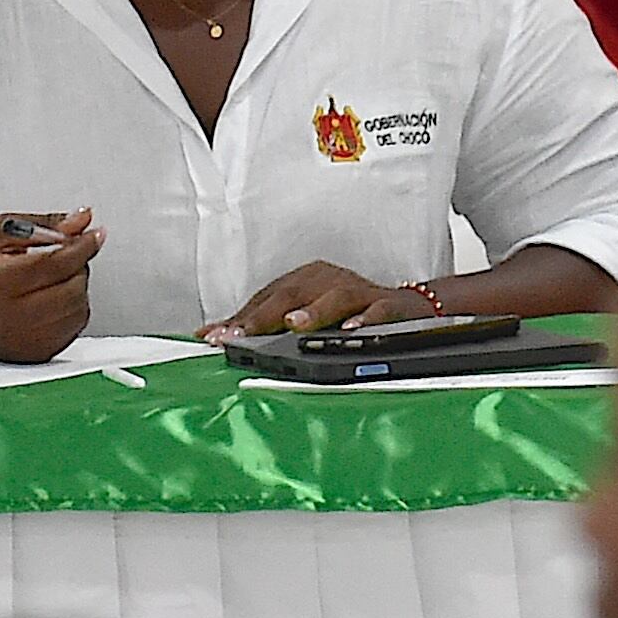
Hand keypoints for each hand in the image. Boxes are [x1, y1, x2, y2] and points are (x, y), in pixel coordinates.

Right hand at [0, 211, 99, 361]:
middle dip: (76, 266)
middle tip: (59, 258)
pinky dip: (73, 309)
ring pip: (79, 307)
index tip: (94, 234)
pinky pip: (76, 328)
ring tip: (48, 279)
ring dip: (76, 287)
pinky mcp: (34, 354)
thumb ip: (45, 224)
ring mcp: (22, 340)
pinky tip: (50, 300)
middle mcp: (9, 316)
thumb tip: (84, 219)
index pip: (57, 262)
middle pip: (73, 285)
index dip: (83, 245)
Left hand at [205, 263, 420, 341]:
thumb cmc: (348, 312)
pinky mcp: (390, 304)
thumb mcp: (302, 314)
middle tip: (241, 336)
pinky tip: (352, 329)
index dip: (241, 318)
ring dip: (314, 311)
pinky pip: (379, 308)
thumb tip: (208, 333)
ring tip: (294, 325)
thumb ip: (259, 324)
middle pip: (294, 293)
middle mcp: (329, 280)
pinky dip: (367, 317)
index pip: (267, 297)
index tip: (216, 337)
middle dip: (265, 316)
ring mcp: (360, 290)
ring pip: (335, 296)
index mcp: (306, 279)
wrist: (409, 308)